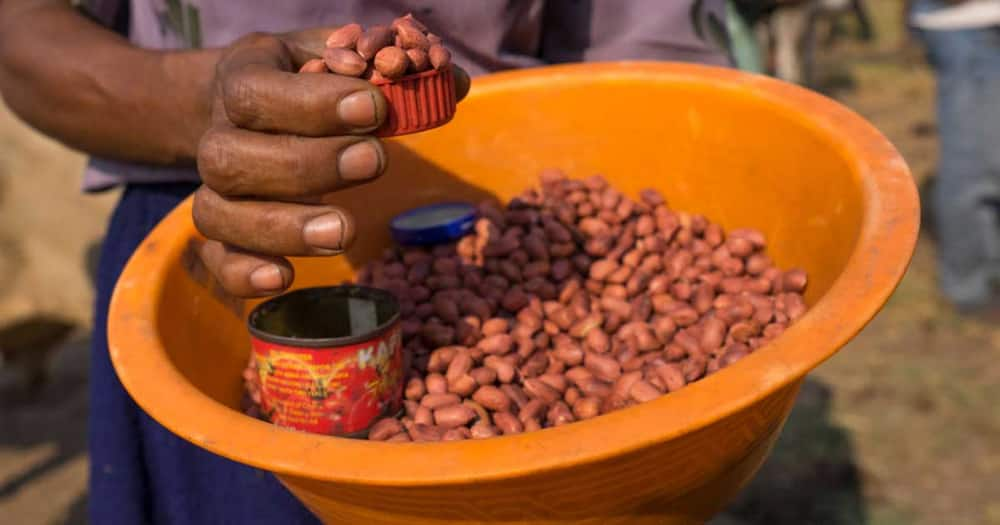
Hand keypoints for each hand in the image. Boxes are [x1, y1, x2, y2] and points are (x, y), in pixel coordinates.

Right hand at [193, 29, 468, 297]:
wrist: (252, 103)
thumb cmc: (308, 78)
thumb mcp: (338, 55)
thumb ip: (385, 66)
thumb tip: (455, 84)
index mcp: (244, 76)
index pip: (255, 92)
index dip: (312, 104)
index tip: (374, 108)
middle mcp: (218, 133)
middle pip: (228, 158)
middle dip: (305, 166)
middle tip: (373, 162)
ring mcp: (216, 188)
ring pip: (217, 214)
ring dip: (282, 227)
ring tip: (343, 232)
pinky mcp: (224, 234)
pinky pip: (216, 260)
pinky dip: (243, 274)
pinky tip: (285, 278)